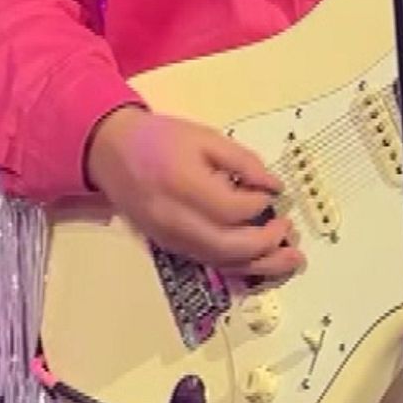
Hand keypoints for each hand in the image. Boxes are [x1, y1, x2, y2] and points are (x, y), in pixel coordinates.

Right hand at [85, 106, 304, 279]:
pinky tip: (261, 261)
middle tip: (290, 231)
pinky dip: (239, 266)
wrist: (111, 152)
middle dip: (267, 245)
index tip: (272, 193)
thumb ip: (242, 161)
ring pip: (221, 263)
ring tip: (291, 259)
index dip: (259, 204)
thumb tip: (274, 187)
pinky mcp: (170, 248)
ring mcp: (171, 239)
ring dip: (261, 265)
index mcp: (183, 185)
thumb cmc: (160, 139)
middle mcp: (175, 220)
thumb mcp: (204, 136)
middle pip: (229, 247)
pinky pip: (209, 263)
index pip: (232, 209)